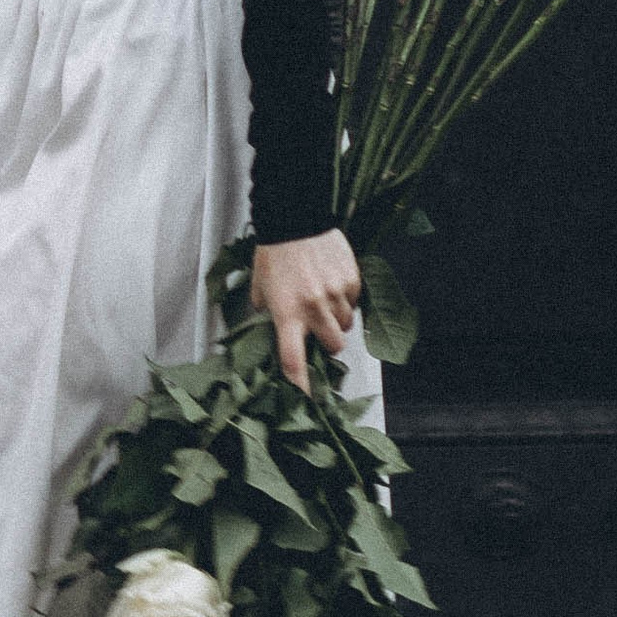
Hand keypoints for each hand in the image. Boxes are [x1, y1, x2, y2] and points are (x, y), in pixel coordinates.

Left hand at [251, 227, 362, 389]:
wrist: (297, 216)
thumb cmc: (274, 251)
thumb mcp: (260, 287)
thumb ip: (268, 312)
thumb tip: (273, 329)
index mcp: (287, 313)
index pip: (293, 358)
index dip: (299, 383)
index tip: (304, 399)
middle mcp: (313, 308)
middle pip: (333, 347)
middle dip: (328, 343)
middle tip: (318, 328)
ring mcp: (335, 295)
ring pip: (347, 326)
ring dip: (337, 320)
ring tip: (323, 298)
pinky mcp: (352, 281)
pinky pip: (355, 303)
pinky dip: (346, 299)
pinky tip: (332, 282)